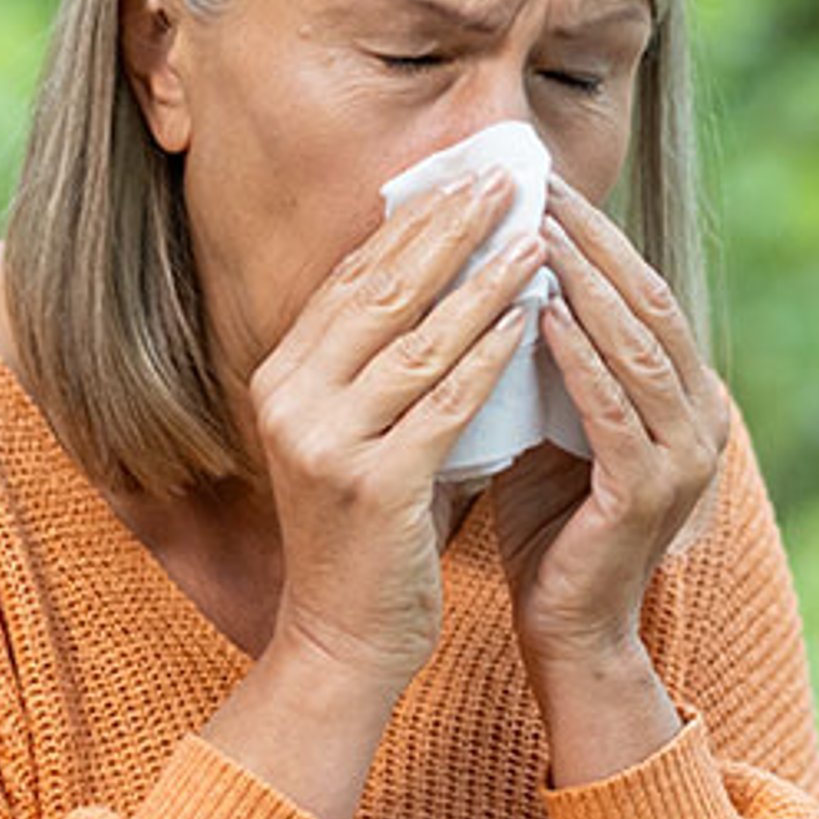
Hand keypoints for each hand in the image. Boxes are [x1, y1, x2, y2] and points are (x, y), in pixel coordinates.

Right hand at [245, 170, 547, 687]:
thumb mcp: (360, 433)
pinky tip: (532, 319)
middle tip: (506, 182)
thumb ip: (385, 366)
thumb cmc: (369, 533)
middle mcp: (290, 399)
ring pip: (420, 339)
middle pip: (382, 292)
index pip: (353, 279)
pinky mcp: (373, 484)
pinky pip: (445, 401)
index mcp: (281, 377)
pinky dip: (492, 355)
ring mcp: (326, 442)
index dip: (413, 224)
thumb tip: (446, 276)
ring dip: (485, 282)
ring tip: (537, 239)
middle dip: (450, 230)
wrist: (344, 638)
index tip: (467, 180)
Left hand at [493, 173, 731, 672]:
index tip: (545, 185)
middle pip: (649, 306)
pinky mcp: (648, 494)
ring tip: (538, 232)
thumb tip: (499, 274)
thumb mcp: (550, 425)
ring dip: (587, 286)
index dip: (599, 236)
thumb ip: (548, 360)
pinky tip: (542, 316)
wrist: (567, 630)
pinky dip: (579, 358)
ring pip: (638, 349)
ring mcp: (683, 459)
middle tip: (541, 186)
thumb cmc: (551, 526)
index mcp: (685, 398)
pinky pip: (612, 410)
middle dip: (594, 242)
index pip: (644, 295)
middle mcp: (700, 420)